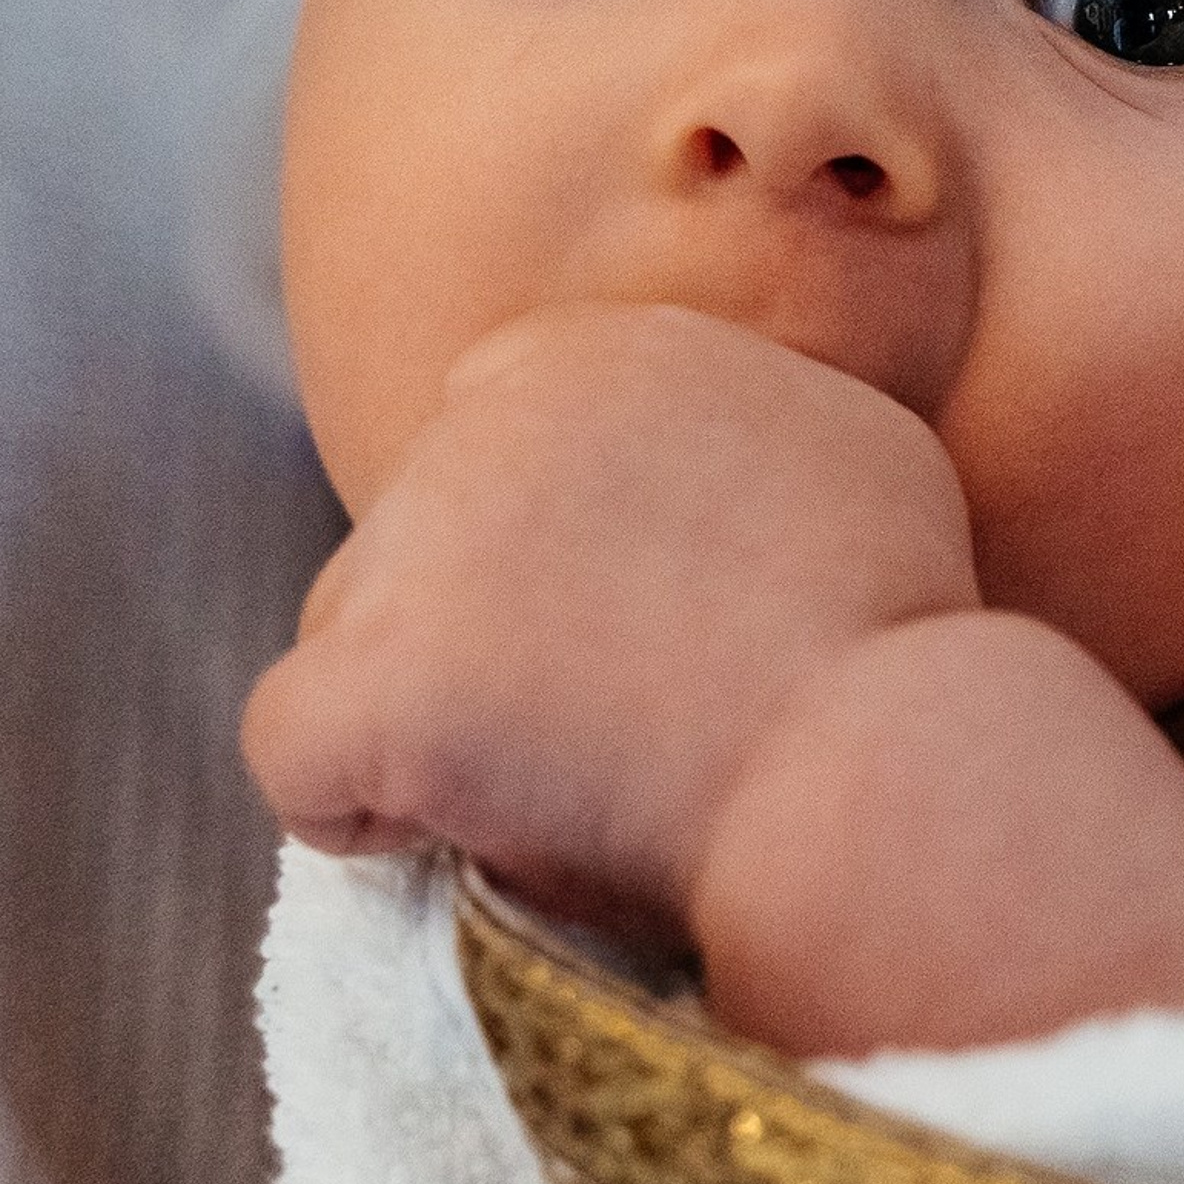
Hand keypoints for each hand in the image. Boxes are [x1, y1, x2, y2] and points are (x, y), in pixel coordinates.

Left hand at [241, 301, 976, 931]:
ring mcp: (424, 543)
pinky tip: (452, 833)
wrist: (874, 760)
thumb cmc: (890, 624)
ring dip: (426, 705)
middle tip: (592, 712)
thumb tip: (706, 453)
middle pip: (416, 528)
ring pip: (351, 631)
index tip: (605, 611)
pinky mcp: (376, 681)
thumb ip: (740, 420)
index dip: (534, 531)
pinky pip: (293, 751)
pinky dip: (356, 803)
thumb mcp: (846, 445)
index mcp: (604, 351)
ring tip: (559, 781)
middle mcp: (493, 418)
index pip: (491, 416)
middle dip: (478, 618)